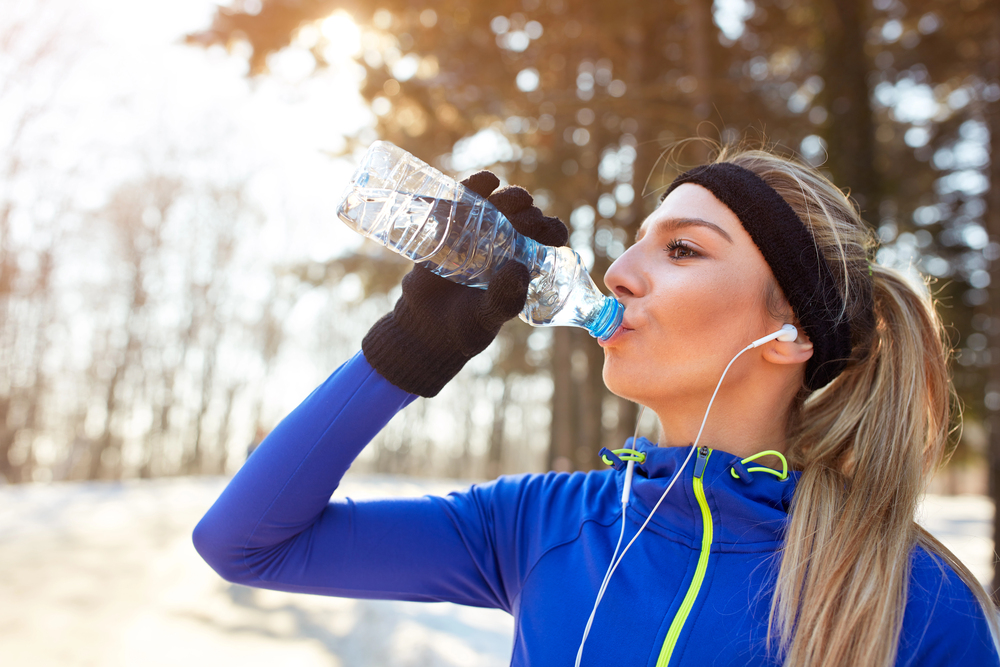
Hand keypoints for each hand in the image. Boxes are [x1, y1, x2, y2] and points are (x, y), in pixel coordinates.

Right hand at [361, 170, 567, 396]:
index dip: (551, 230)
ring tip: (504, 203)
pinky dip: (475, 185)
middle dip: (529, 212)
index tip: (546, 234)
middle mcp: (506, 242)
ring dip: (509, 196)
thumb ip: (504, 299)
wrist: (425, 326)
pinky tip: (486, 181)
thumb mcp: (487, 318)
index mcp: (525, 262)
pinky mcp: (451, 224)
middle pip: (527, 214)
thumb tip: (518, 267)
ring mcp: (479, 231)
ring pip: (501, 201)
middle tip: (523, 222)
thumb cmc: (465, 326)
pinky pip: (465, 197)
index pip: (549, 237)